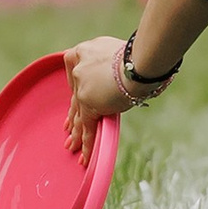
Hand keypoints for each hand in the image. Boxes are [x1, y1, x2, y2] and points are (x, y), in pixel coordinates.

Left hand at [62, 36, 132, 157]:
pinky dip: (87, 144)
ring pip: (79, 115)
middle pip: (75, 97)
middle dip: (73, 115)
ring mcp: (82, 87)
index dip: (75, 86)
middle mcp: (79, 69)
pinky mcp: (89, 104)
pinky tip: (84, 157)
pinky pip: (88, 128)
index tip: (75, 95)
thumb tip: (119, 75)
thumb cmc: (139, 56)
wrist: (139, 62)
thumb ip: (110, 65)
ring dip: (76, 133)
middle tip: (68, 128)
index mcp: (85, 51)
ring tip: (71, 146)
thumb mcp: (118, 52)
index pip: (75, 70)